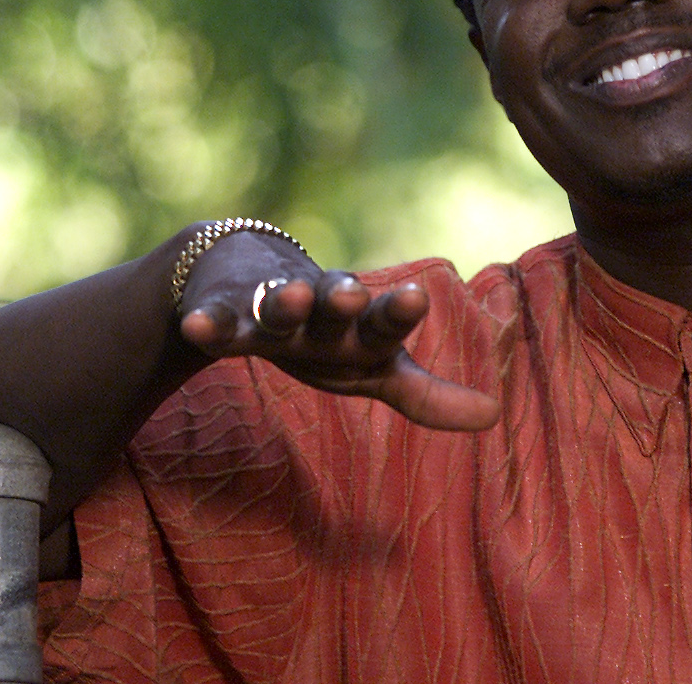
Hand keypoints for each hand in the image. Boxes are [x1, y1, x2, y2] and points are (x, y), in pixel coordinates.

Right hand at [177, 241, 498, 431]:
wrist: (244, 275)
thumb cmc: (325, 335)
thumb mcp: (372, 368)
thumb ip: (426, 395)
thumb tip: (495, 417)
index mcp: (359, 329)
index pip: (386, 321)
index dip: (400, 311)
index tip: (420, 295)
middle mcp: (320, 312)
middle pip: (334, 305)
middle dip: (343, 298)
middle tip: (355, 292)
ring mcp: (268, 308)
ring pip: (277, 306)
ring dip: (286, 302)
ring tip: (293, 296)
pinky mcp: (221, 312)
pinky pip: (215, 322)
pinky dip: (207, 324)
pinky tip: (195, 326)